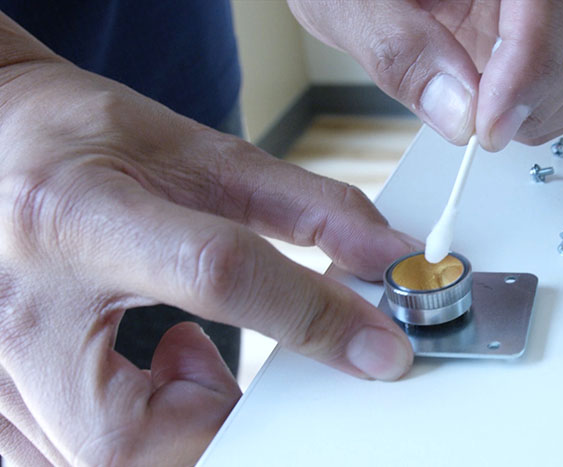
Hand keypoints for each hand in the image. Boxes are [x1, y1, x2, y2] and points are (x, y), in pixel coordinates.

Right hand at [0, 26, 415, 465]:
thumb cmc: (79, 138)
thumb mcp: (194, 151)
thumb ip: (300, 207)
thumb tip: (385, 256)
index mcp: (76, 214)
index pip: (216, 275)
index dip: (314, 318)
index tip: (380, 351)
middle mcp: (19, 302)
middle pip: (129, 434)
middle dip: (222, 429)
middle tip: (250, 385)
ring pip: (95, 466)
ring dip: (175, 439)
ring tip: (187, 371)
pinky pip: (60, 461)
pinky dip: (128, 443)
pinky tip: (141, 387)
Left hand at [289, 0, 562, 151]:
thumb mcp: (352, 6)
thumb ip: (401, 51)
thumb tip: (458, 111)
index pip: (548, 1)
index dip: (527, 68)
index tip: (487, 126)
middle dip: (532, 97)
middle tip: (475, 121)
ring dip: (548, 110)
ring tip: (485, 109)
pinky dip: (558, 109)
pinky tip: (504, 103)